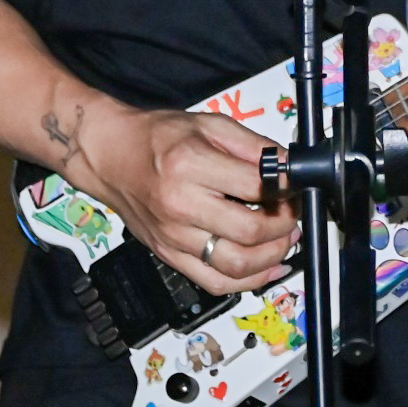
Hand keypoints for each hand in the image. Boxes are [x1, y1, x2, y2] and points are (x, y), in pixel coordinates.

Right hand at [74, 105, 299, 297]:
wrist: (111, 156)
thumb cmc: (157, 138)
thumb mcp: (210, 125)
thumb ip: (253, 145)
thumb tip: (290, 166)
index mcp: (191, 165)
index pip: (255, 186)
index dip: (287, 189)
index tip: (297, 186)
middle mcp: (180, 206)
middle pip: (249, 232)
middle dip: (285, 225)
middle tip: (294, 214)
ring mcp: (174, 236)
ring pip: (235, 266)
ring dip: (272, 257)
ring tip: (286, 239)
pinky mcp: (169, 255)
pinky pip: (214, 282)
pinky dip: (248, 281)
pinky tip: (267, 268)